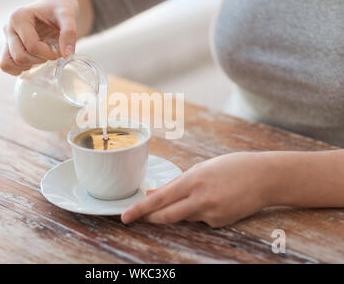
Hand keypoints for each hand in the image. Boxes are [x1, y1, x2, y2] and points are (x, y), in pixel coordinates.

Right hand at [0, 0, 78, 74]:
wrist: (56, 6)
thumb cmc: (60, 8)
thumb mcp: (68, 15)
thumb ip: (69, 32)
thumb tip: (67, 54)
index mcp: (19, 17)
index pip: (31, 46)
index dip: (48, 54)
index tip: (60, 50)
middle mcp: (9, 27)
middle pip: (19, 57)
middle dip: (39, 60)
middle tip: (52, 54)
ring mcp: (7, 38)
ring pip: (8, 63)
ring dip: (28, 65)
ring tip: (42, 57)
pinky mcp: (9, 46)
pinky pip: (6, 65)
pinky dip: (19, 69)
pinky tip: (34, 62)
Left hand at [121, 152, 274, 227]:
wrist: (265, 177)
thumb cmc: (231, 167)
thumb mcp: (201, 169)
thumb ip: (175, 183)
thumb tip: (153, 193)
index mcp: (192, 180)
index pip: (159, 199)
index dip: (140, 209)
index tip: (125, 216)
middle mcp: (200, 199)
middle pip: (166, 216)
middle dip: (151, 218)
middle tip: (140, 216)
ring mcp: (211, 214)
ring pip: (184, 218)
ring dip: (183, 209)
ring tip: (206, 192)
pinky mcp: (220, 223)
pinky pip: (201, 220)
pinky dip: (201, 212)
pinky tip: (218, 199)